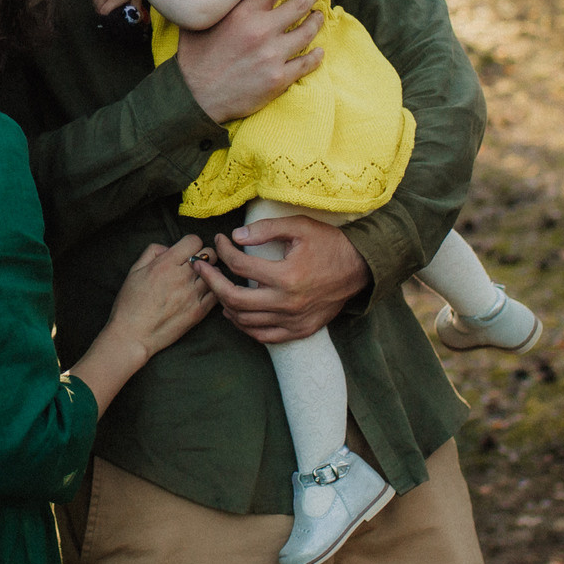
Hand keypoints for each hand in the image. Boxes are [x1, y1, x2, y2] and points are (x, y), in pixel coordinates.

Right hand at [69, 236, 215, 413]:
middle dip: (203, 256)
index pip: (194, 240)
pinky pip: (217, 292)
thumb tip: (169, 247)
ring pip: (217, 272)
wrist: (133, 335)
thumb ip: (152, 252)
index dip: (190, 243)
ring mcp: (193, 295)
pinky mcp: (199, 311)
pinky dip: (213, 289)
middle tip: (195, 264)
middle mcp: (182, 277)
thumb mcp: (134, 271)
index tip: (186, 252)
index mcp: (165, 264)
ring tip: (199, 279)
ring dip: (210, 273)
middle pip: (209, 254)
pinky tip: (202, 292)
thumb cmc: (130, 304)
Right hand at [91, 0, 144, 19]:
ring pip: (94, 0)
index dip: (105, 15)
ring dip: (98, 3)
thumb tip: (138, 20)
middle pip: (97, 7)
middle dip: (101, 10)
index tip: (108, 15)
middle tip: (106, 10)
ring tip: (105, 2)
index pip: (103, 12)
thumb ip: (135, 9)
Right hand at [174, 0, 325, 124]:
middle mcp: (262, 30)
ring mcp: (273, 55)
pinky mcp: (279, 78)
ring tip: (319, 15)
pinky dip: (316, 56)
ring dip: (316, 21)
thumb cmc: (194, 58)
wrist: (194, 97)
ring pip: (307, 32)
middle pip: (300, 4)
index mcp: (244, 12)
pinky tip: (319, 52)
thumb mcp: (201, 21)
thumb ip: (218, 2)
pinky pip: (306, 64)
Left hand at [197, 217, 368, 343]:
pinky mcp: (300, 330)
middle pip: (234, 298)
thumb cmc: (329, 244)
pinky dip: (245, 326)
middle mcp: (288, 302)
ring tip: (217, 289)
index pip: (240, 265)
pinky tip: (236, 313)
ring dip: (225, 305)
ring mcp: (294, 320)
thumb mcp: (300, 227)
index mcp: (287, 275)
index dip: (223, 250)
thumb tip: (236, 236)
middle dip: (212, 282)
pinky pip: (264, 336)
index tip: (219, 241)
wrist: (360, 268)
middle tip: (203, 269)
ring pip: (245, 321)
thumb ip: (266, 229)